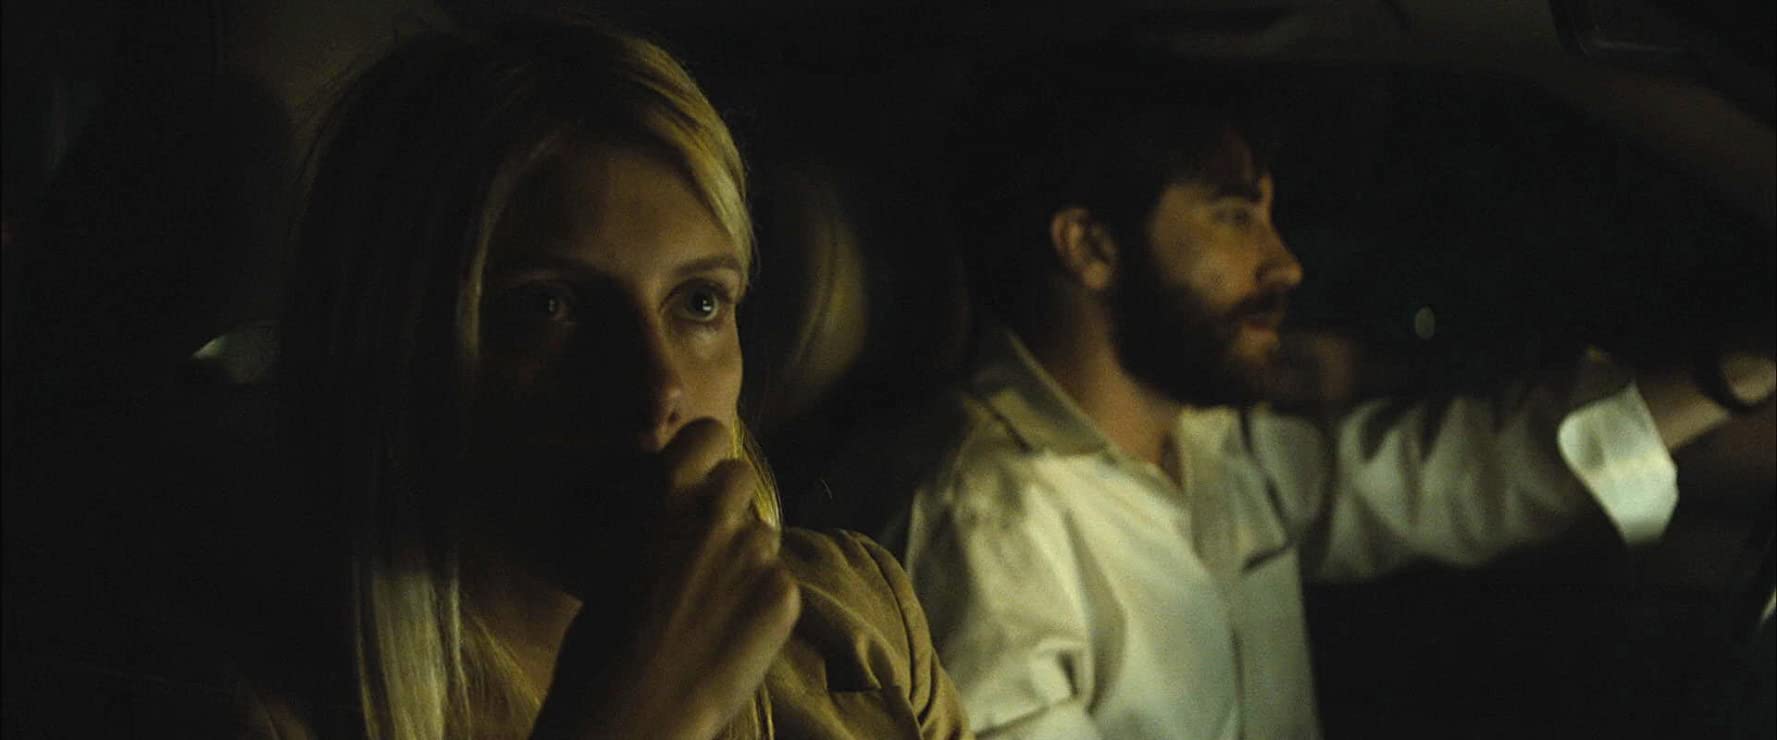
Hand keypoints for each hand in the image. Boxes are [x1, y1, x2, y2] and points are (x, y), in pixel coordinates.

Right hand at [531, 419, 800, 738]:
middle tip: (708, 544)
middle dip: (728, 503)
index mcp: (664, 491)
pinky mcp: (783, 594)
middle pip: (742, 478)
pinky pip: (778, 582)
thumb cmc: (600, 640)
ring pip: (762, 535)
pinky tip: (729, 634)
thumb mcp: (610, 556)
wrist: (633, 705)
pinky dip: (761, 603)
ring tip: (712, 603)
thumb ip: (651, 519)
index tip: (699, 476)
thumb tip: (667, 507)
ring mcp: (754, 552)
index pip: (709, 433)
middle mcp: (714, 510)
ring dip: (744, 557)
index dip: (705, 455)